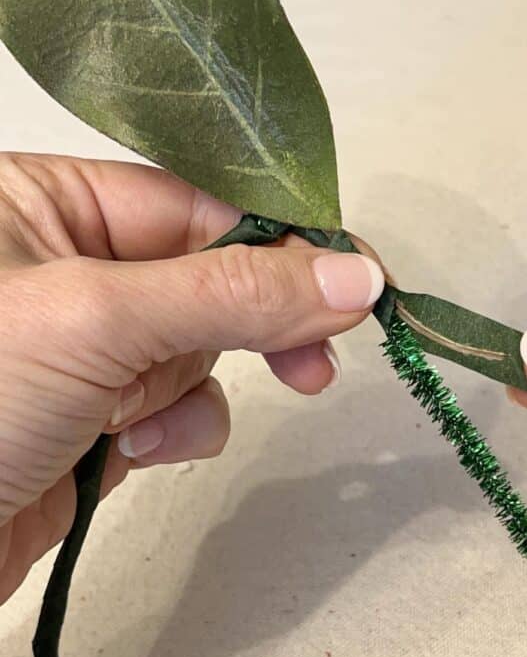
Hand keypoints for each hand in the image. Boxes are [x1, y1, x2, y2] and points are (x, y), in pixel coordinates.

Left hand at [0, 154, 383, 603]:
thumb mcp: (97, 320)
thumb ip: (231, 294)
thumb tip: (355, 275)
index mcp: (41, 205)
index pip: (192, 206)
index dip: (278, 244)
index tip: (355, 280)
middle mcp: (62, 268)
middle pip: (206, 278)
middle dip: (254, 322)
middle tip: (315, 364)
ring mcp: (82, 348)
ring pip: (197, 350)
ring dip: (192, 389)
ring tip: (142, 425)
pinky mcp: (94, 417)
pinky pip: (174, 407)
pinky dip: (172, 430)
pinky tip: (129, 451)